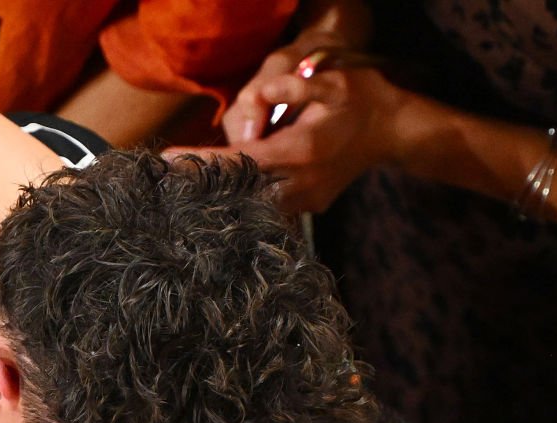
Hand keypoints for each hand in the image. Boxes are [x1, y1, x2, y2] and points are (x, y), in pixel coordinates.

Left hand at [171, 46, 412, 214]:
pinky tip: (220, 192)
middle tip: (164, 179)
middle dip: (201, 185)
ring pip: (252, 206)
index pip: (240, 161)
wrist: (391, 130)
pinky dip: (242, 201)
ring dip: (220, 196)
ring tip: (185, 186)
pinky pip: (269, 208)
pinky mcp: (310, 206)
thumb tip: (258, 97)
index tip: (167, 160)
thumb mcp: (328, 80)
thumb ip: (290, 86)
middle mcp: (302, 183)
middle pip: (239, 190)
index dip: (202, 162)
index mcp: (301, 151)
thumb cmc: (359, 98)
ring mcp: (307, 200)